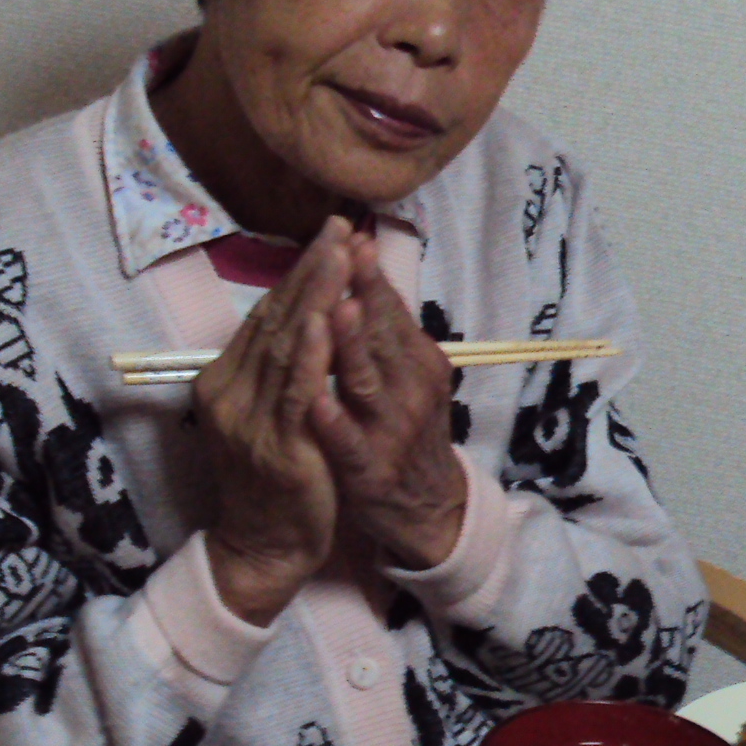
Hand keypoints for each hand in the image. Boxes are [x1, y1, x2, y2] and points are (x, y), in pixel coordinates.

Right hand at [192, 219, 351, 623]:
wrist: (264, 547)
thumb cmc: (276, 479)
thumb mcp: (266, 415)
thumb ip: (273, 369)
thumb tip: (300, 312)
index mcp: (222, 380)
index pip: (264, 315)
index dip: (298, 272)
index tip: (329, 233)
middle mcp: (228, 394)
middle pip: (273, 319)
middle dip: (310, 270)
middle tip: (339, 226)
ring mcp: (248, 420)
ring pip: (285, 345)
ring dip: (315, 296)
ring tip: (339, 254)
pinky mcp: (276, 446)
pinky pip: (296, 390)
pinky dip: (311, 351)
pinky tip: (326, 317)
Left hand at [312, 233, 466, 569]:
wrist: (429, 511)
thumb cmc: (407, 433)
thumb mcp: (409, 377)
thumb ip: (387, 333)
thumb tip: (361, 271)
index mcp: (419, 361)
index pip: (391, 308)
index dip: (369, 272)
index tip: (350, 234)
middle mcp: (411, 389)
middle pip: (381, 335)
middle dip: (360, 293)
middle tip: (341, 252)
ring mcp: (391, 430)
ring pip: (366, 382)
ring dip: (351, 346)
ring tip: (336, 310)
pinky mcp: (370, 470)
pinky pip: (348, 442)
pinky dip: (334, 420)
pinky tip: (317, 400)